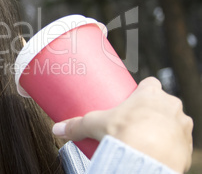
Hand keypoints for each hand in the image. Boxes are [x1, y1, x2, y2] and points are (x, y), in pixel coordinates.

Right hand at [52, 77, 192, 172]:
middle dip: (152, 110)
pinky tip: (158, 150)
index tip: (133, 99)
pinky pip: (180, 141)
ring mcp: (182, 125)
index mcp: (151, 93)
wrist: (148, 160)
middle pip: (162, 102)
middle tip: (135, 120)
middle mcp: (171, 105)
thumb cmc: (126, 134)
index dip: (142, 91)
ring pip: (173, 121)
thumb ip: (76, 125)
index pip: (151, 83)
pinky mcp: (188, 145)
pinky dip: (171, 144)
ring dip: (164, 127)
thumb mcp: (96, 124)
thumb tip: (56, 129)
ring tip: (148, 137)